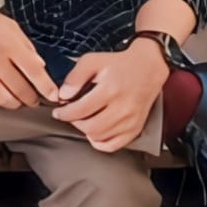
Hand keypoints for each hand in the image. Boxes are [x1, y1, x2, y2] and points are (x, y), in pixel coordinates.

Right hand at [0, 0, 60, 109]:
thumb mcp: (9, 25)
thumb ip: (26, 45)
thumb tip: (40, 65)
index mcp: (8, 44)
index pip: (34, 71)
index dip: (47, 87)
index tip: (54, 96)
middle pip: (21, 90)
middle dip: (32, 99)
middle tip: (36, 99)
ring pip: (4, 100)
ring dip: (16, 103)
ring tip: (19, 99)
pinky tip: (0, 95)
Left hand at [51, 41, 168, 152]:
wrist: (148, 68)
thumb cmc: (120, 64)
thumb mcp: (94, 61)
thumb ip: (76, 77)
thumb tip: (63, 95)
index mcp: (110, 89)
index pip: (81, 110)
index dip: (65, 113)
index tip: (59, 111)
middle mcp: (122, 108)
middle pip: (90, 126)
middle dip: (74, 122)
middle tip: (70, 114)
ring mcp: (130, 121)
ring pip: (100, 137)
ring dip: (85, 131)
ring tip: (82, 119)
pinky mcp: (135, 129)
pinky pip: (113, 145)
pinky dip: (100, 142)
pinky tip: (95, 132)